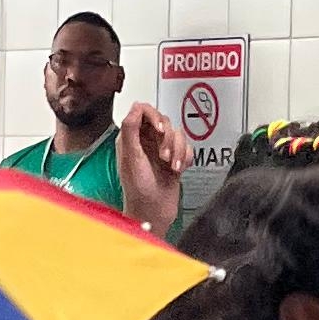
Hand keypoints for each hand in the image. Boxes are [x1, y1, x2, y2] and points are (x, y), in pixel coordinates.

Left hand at [115, 102, 187, 235]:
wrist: (154, 213)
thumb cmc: (139, 190)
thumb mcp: (132, 157)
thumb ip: (131, 129)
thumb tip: (135, 106)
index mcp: (130, 138)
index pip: (142, 111)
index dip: (153, 116)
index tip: (159, 129)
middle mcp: (145, 141)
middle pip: (164, 121)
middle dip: (168, 138)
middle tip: (163, 155)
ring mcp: (161, 150)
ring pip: (177, 134)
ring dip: (177, 150)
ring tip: (170, 166)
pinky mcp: (175, 160)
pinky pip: (188, 148)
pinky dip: (186, 158)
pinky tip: (178, 170)